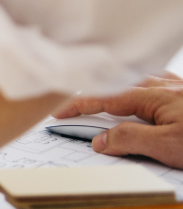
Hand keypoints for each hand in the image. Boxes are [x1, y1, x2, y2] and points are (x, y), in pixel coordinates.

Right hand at [53, 74, 182, 167]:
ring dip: (115, 93)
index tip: (59, 113)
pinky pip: (157, 85)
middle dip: (93, 98)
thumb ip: (131, 139)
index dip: (78, 105)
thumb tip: (101, 140)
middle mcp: (167, 87)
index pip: (106, 98)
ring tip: (103, 106)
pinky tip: (140, 98)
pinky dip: (139, 90)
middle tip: (75, 112)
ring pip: (137, 83)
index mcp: (157, 96)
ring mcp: (179, 89)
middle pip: (117, 87)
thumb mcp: (168, 146)